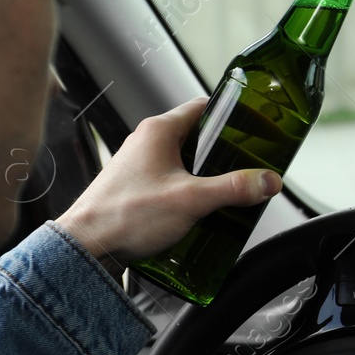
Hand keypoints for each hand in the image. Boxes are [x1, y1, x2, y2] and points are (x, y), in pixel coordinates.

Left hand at [54, 97, 281, 271]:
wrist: (88, 246)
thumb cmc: (124, 216)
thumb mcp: (191, 200)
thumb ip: (233, 188)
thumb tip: (266, 180)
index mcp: (158, 131)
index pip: (204, 108)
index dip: (232, 116)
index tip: (254, 128)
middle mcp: (147, 143)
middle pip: (198, 137)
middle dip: (225, 153)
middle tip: (248, 167)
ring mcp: (141, 166)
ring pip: (186, 162)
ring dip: (209, 176)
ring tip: (231, 192)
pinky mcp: (138, 189)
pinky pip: (173, 182)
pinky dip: (192, 191)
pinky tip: (203, 211)